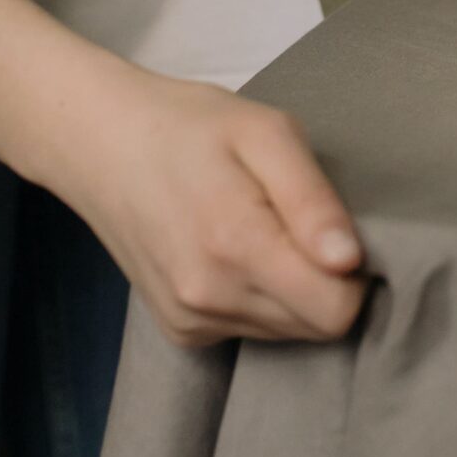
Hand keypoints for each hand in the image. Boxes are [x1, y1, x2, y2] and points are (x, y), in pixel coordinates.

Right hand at [50, 53, 366, 347]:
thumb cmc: (189, 124)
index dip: (356, 274)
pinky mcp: (179, 330)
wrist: (100, 142)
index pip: (337, 311)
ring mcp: (190, 320)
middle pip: (315, 326)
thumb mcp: (265, 132)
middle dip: (327, 281)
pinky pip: (249, 330)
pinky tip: (234, 250)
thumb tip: (350, 262)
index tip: (339, 229)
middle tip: (300, 219)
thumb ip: (311, 198)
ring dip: (293, 291)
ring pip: (286, 332)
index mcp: (237, 244)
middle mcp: (210, 298)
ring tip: (263, 228)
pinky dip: (259, 298)